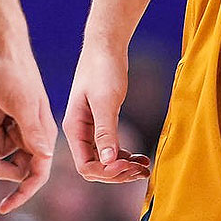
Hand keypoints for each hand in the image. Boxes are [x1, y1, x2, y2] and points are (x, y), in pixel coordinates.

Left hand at [0, 43, 55, 212]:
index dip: (22, 194)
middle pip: (16, 168)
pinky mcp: (11, 120)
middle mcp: (36, 136)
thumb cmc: (15, 75)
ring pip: (4, 152)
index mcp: (44, 136)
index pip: (37, 175)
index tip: (3, 209)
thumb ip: (33, 132)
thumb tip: (44, 157)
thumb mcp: (21, 105)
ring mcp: (23, 128)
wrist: (5, 50)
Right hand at [62, 41, 152, 183]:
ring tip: (145, 168)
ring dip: (124, 168)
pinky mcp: (103, 123)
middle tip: (141, 170)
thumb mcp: (105, 101)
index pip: (86, 166)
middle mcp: (80, 132)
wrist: (106, 46)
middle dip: (118, 174)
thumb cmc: (103, 69)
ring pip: (105, 161)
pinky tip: (141, 158)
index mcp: (74, 128)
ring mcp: (91, 129)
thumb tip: (108, 161)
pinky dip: (126, 157)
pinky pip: (112, 149)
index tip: (127, 166)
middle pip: (96, 168)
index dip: (106, 172)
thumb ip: (106, 131)